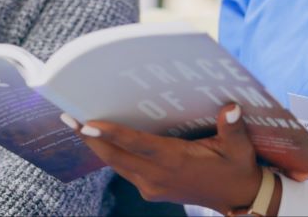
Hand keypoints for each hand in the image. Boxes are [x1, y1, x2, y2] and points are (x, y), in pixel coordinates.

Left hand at [65, 103, 262, 214]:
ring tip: (76, 123)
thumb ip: (233, 128)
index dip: (111, 134)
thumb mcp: (240, 148)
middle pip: (115, 156)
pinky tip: (101, 138)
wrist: (239, 200)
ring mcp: (152, 186)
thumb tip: (232, 108)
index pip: (137, 145)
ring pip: (116, 163)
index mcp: (175, 162)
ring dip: (97, 145)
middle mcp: (158, 176)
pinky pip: (125, 168)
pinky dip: (111, 153)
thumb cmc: (237, 168)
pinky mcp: (151, 189)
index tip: (87, 124)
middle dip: (90, 137)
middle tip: (68, 116)